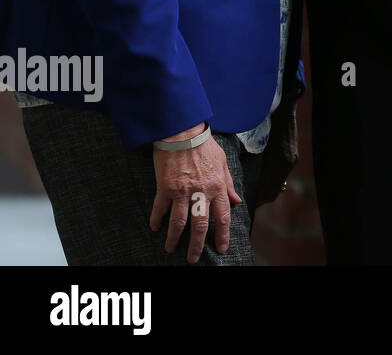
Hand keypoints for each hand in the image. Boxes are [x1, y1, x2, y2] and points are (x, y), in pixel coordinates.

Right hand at [148, 124, 241, 262]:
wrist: (183, 133)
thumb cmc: (204, 146)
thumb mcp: (223, 163)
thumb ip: (229, 184)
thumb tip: (237, 201)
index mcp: (217, 187)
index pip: (222, 217)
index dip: (222, 235)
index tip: (221, 248)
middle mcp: (201, 192)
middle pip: (200, 226)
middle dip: (197, 245)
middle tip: (193, 258)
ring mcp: (182, 192)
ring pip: (178, 223)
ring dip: (174, 238)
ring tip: (171, 248)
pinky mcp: (165, 188)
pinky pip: (160, 209)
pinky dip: (156, 220)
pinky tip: (155, 228)